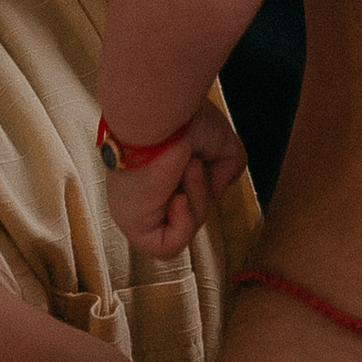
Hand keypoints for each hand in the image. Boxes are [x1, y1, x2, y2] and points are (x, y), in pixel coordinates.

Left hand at [104, 101, 247, 264]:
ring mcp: (136, 212)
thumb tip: (219, 192)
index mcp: (151, 174)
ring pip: (181, 231)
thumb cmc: (179, 117)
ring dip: (197, 201)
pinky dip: (185, 225)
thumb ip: (227, 166)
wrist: (156, 113)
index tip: (198, 157)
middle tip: (194, 161)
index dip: (201, 185)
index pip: (180, 198)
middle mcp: (140, 193)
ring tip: (188, 169)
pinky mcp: (134, 227)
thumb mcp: (218, 140)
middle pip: (186, 214)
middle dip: (201, 190)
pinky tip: (178, 197)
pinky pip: (168, 247)